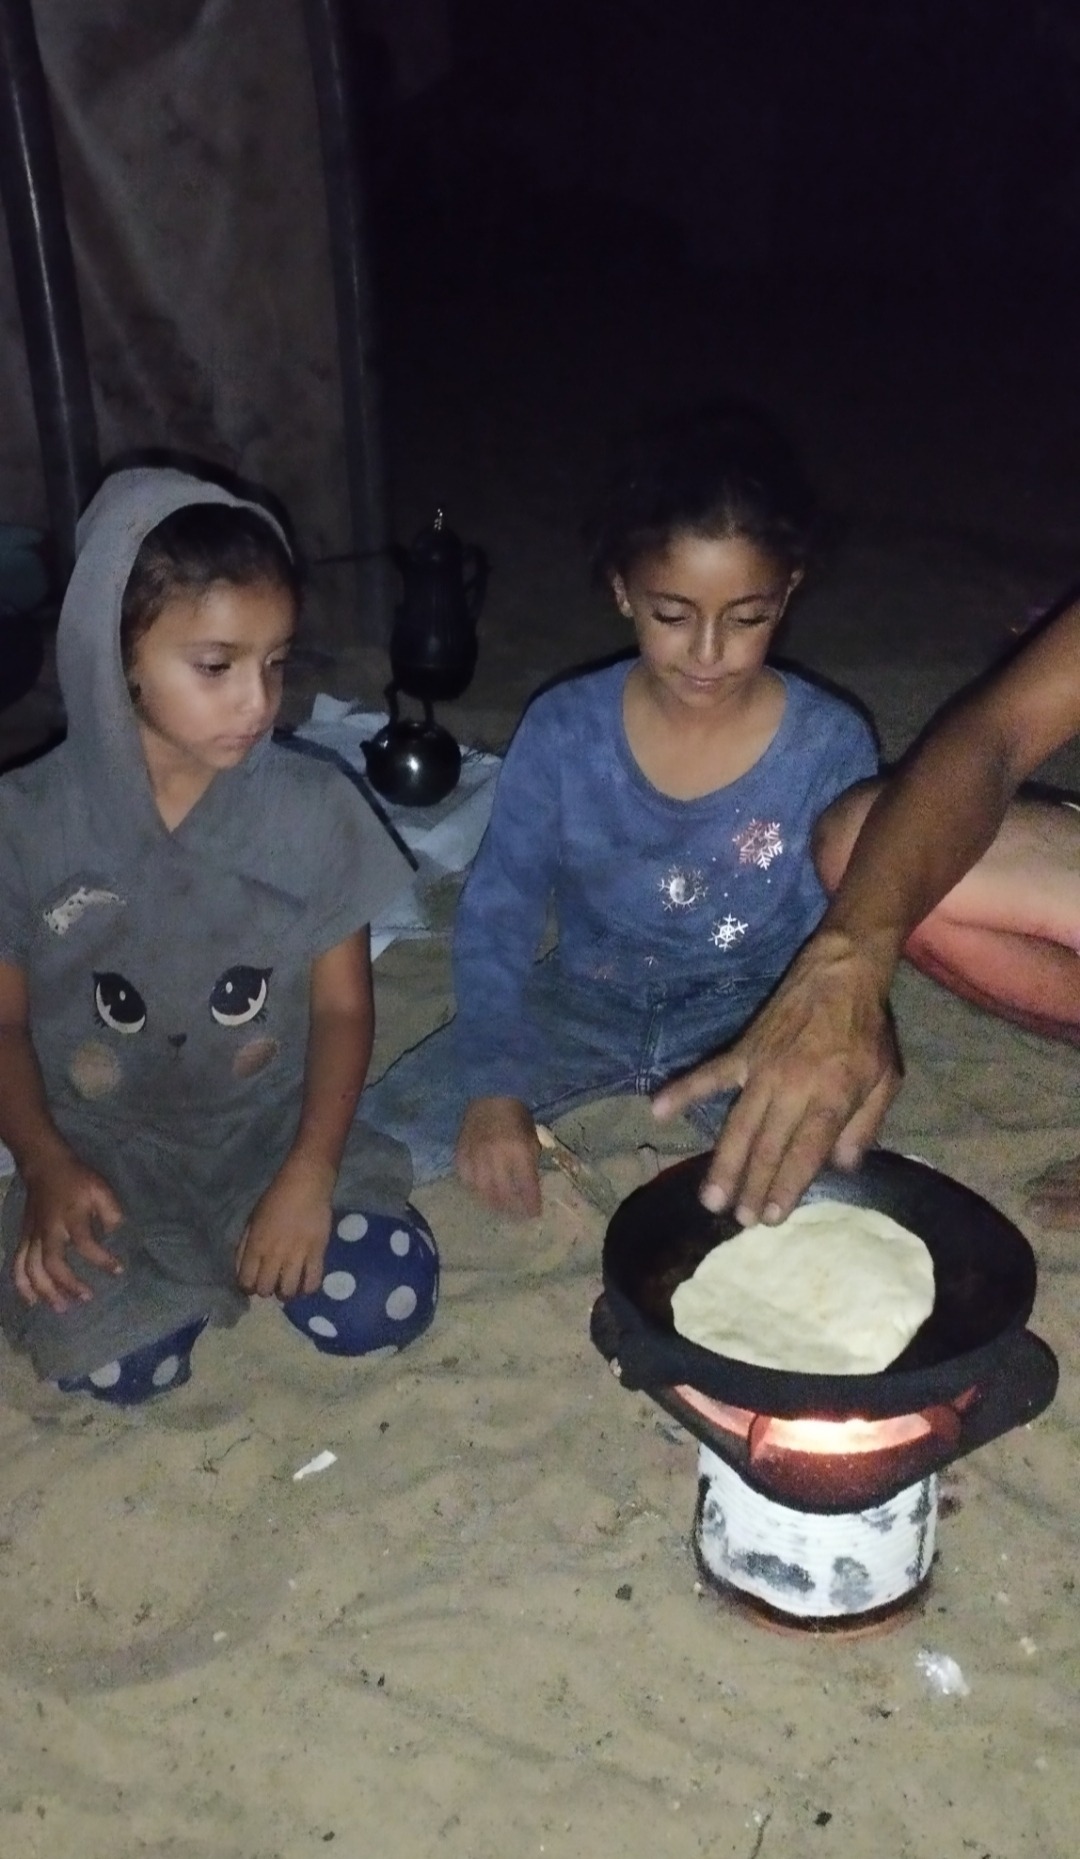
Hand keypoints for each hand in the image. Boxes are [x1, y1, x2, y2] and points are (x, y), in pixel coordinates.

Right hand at [13, 1144, 123, 1313]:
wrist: (45, 1167)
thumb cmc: (77, 1179)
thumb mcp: (101, 1188)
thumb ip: (111, 1211)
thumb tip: (117, 1232)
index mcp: (70, 1216)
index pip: (85, 1243)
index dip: (101, 1259)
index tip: (118, 1270)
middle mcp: (48, 1230)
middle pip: (52, 1264)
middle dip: (68, 1284)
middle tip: (87, 1298)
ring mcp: (32, 1236)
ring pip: (31, 1270)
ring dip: (45, 1291)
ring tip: (61, 1308)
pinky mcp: (23, 1239)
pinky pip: (18, 1266)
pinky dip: (22, 1285)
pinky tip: (33, 1302)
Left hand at [236, 1157, 333, 1299]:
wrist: (305, 1185)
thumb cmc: (275, 1200)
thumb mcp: (252, 1221)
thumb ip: (244, 1247)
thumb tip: (241, 1270)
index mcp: (256, 1246)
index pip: (246, 1282)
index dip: (247, 1288)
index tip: (252, 1284)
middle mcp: (274, 1254)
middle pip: (266, 1290)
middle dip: (266, 1290)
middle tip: (271, 1282)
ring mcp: (297, 1255)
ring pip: (289, 1291)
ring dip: (286, 1293)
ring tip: (288, 1285)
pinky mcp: (317, 1253)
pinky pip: (313, 1282)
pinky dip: (308, 1289)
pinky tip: (305, 1284)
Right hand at [456, 1096, 541, 1217]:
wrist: (490, 1094)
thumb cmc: (515, 1115)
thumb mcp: (531, 1137)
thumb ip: (530, 1161)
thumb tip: (528, 1186)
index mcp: (519, 1151)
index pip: (526, 1186)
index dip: (531, 1204)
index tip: (534, 1214)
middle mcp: (497, 1157)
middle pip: (504, 1194)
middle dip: (512, 1209)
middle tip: (516, 1216)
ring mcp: (476, 1156)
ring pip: (482, 1191)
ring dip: (492, 1204)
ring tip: (499, 1209)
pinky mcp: (461, 1153)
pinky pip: (465, 1178)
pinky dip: (474, 1188)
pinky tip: (480, 1192)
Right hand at [652, 931, 901, 1225]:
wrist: (841, 973)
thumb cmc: (868, 1031)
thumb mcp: (887, 1079)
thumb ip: (865, 1125)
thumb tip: (840, 1166)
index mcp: (830, 1096)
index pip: (805, 1152)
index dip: (787, 1187)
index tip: (772, 1217)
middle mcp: (792, 1087)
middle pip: (767, 1147)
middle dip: (752, 1188)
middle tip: (740, 1222)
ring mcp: (762, 1069)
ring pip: (737, 1125)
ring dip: (723, 1164)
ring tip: (711, 1199)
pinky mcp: (743, 1052)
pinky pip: (708, 1075)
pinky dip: (682, 1091)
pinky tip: (657, 1110)